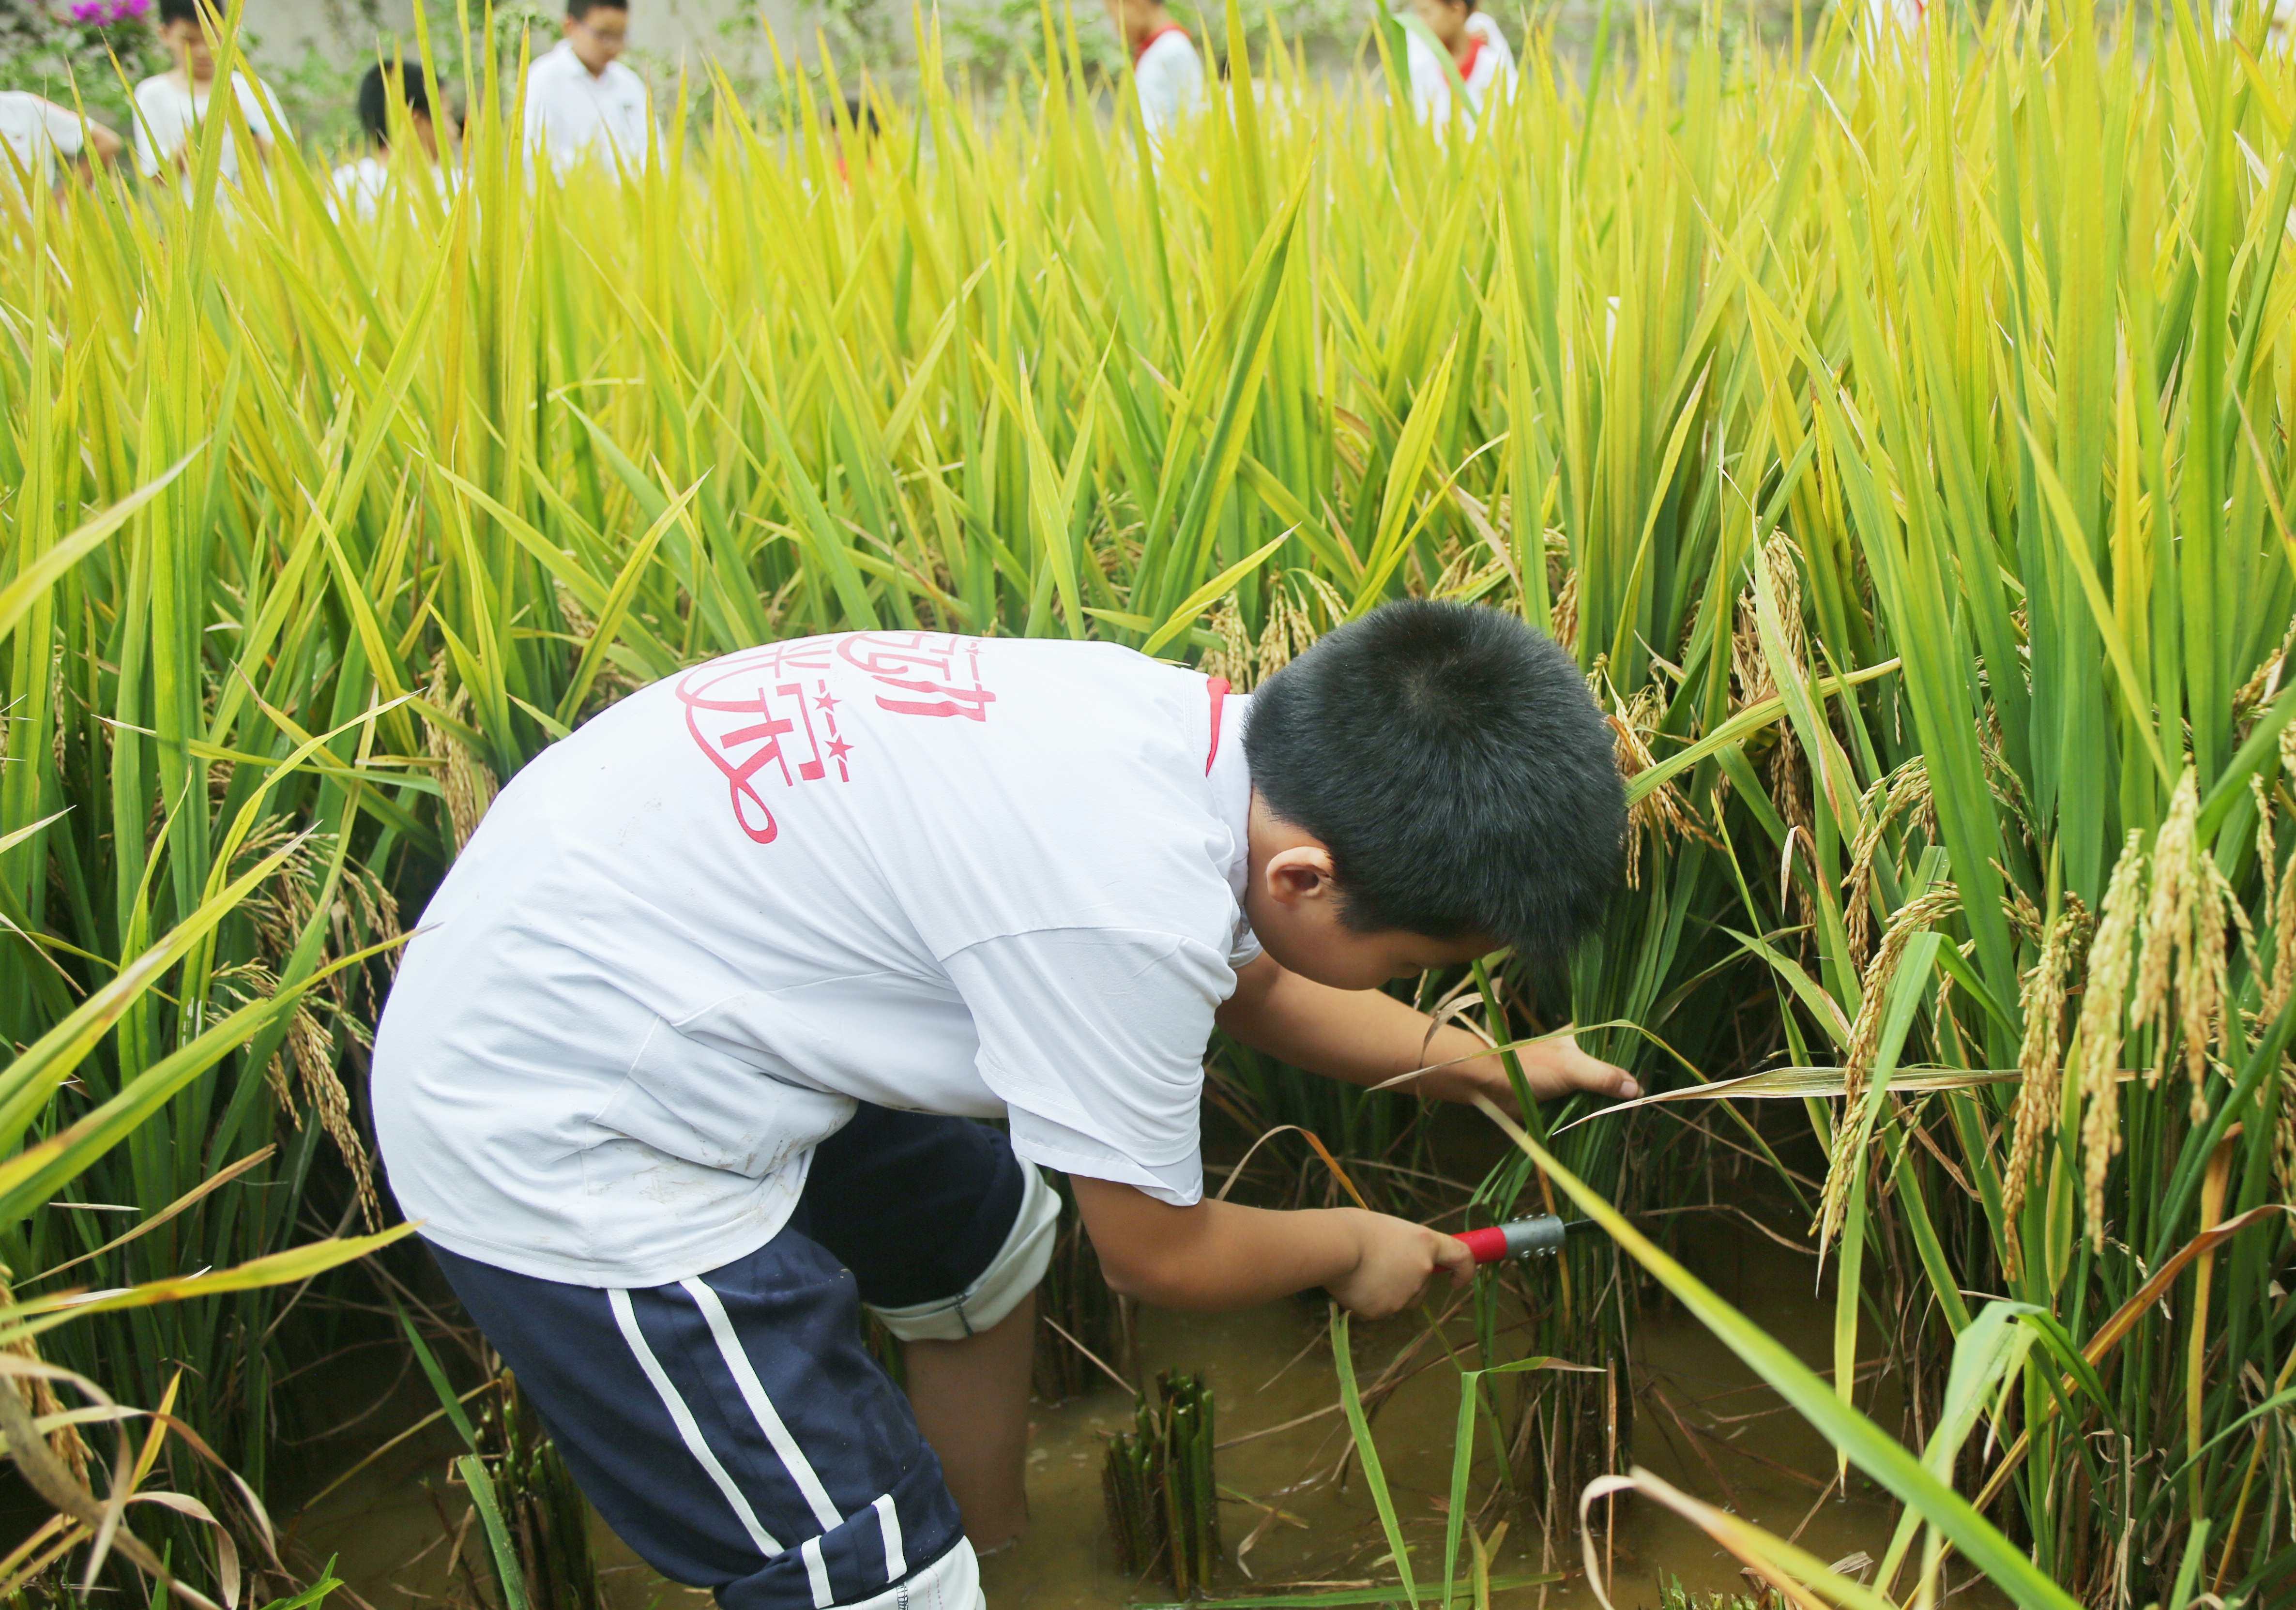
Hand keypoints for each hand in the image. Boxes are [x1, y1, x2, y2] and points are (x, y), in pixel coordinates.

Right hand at [1323, 1209, 1474, 1318]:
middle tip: (1379, 1266)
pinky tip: (1354, 1285)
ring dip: (1387, 1291)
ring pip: (1400, 1299)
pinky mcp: (1384, 1310)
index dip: (1466, 1270)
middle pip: (1422, 1286)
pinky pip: (1379, 1308)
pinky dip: (1369, 1300)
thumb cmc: (1356, 1229)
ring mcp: (1404, 1294)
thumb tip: (1402, 1262)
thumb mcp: (1389, 1229)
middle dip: (1407, 1281)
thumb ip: (1405, 1248)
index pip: (1461, 1257)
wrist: (1334, 1246)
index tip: (1457, 1280)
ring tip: (1361, 1272)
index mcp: (1426, 1243)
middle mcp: (1422, 1271)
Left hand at [1419, 1031, 1638, 1106]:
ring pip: (1602, 1087)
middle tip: (1651, 1097)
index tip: (1656, 1068)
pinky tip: (1615, 1120)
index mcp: (1584, 1035)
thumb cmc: (1529, 1067)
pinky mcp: (1565, 1095)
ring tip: (1638, 1111)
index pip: (1619, 1038)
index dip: (1636, 1051)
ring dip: (1613, 1099)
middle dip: (1627, 1082)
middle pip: (1614, 1066)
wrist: (1493, 1086)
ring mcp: (1573, 1075)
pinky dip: (1598, 1111)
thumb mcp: (1572, 1067)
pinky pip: (1589, 1103)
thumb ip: (1603, 1076)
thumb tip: (1636, 1089)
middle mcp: (1581, 1053)